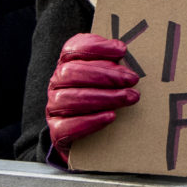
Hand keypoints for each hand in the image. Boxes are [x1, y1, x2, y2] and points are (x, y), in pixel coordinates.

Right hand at [46, 33, 139, 161]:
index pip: (74, 48)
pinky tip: (111, 116)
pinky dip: (90, 121)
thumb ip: (115, 65)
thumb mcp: (109, 78)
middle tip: (133, 79)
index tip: (122, 50)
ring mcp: (53, 107)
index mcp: (67, 64)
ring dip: (104, 97)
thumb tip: (130, 56)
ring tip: (130, 97)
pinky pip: (67, 126)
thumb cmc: (103, 98)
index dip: (96, 47)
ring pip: (70, 98)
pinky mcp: (56, 131)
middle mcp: (56, 83)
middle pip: (72, 72)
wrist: (88, 139)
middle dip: (105, 75)